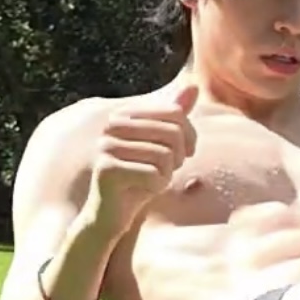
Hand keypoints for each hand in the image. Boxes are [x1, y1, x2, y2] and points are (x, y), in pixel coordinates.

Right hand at [82, 83, 199, 237]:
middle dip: (179, 155)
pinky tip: (143, 190)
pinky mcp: (106, 169)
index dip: (190, 135)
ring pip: (165, 154)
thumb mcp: (164, 146)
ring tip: (153, 180)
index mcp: (125, 115)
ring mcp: (106, 146)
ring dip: (167, 173)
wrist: (113, 214)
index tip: (186, 153)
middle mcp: (112, 126)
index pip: (175, 113)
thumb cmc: (141, 178)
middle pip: (173, 132)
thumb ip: (176, 118)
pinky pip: (153, 173)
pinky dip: (157, 186)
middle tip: (169, 170)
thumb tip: (194, 85)